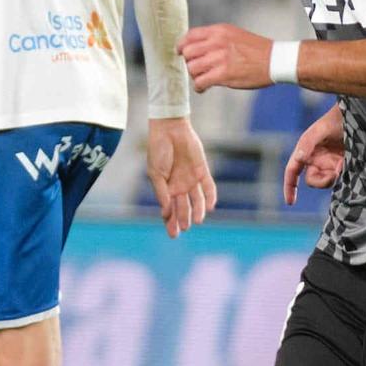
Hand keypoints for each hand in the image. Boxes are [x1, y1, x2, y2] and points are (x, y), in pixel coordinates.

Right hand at [146, 116, 215, 237]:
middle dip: (183, 219)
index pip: (169, 210)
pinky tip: (210, 207)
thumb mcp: (156, 174)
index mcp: (166, 188)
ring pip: (197, 200)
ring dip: (198, 211)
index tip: (173, 234)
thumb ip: (162, 193)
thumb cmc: (158, 151)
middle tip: (184, 229)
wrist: (169, 130)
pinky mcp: (202, 171)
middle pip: (183, 207)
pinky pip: (208, 186)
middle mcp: (180, 186)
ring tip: (197, 221)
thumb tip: (166, 211)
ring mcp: (192, 179)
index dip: (171, 222)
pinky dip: (210, 197)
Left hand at [179, 24, 273, 91]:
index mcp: (219, 31)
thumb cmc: (257, 50)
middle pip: (188, 53)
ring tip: (202, 79)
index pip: (190, 35)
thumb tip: (198, 48)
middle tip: (197, 69)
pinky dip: (199, 87)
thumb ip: (216, 38)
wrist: (275, 60)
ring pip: (192, 68)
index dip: (182, 46)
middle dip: (189, 63)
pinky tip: (204, 88)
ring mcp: (220, 58)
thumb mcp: (235, 34)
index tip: (180, 53)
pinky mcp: (224, 74)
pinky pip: (201, 82)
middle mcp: (217, 42)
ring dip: (195, 76)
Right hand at [283, 105, 346, 203]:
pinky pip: (338, 178)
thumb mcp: (321, 130)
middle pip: (312, 180)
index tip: (290, 202)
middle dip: (321, 181)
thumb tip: (299, 158)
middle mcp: (315, 159)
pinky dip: (341, 177)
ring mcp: (328, 163)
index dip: (289, 187)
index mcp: (305, 150)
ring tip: (342, 165)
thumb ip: (308, 143)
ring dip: (332, 178)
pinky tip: (346, 164)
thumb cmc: (336, 119)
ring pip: (325, 181)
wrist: (357, 116)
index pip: (292, 171)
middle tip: (334, 174)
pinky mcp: (341, 165)